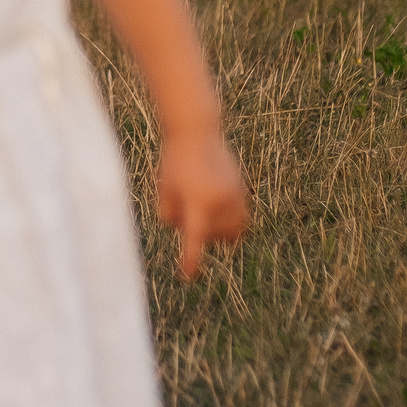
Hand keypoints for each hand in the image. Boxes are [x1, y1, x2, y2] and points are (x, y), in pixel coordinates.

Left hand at [157, 125, 248, 280]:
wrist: (196, 131)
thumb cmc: (175, 161)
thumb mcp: (165, 188)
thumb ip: (169, 213)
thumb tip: (182, 229)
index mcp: (199, 202)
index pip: (195, 240)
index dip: (192, 260)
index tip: (188, 275)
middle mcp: (221, 200)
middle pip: (218, 238)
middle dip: (206, 236)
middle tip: (190, 218)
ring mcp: (235, 194)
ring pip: (235, 231)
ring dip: (222, 231)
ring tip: (205, 213)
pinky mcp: (241, 188)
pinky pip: (242, 216)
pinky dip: (230, 219)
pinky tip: (214, 203)